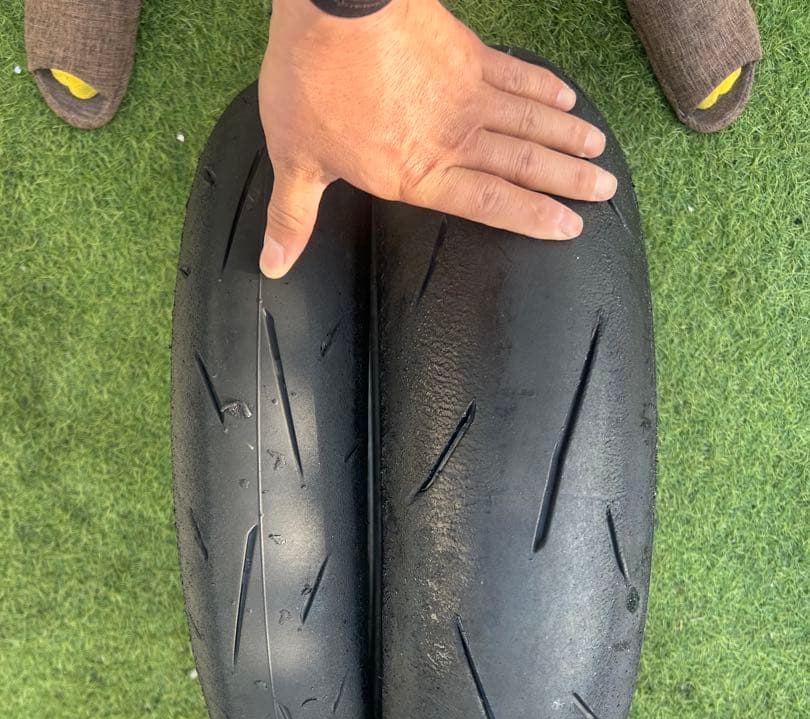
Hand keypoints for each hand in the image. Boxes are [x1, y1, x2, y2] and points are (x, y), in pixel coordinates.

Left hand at [258, 0, 616, 277]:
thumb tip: (273, 266)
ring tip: (601, 151)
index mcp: (418, 172)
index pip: (490, 202)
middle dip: (567, 179)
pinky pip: (515, 73)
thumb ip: (294, 215)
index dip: (532, 217)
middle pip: (523, 162)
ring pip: (529, 119)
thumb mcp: (295, 157)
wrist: (336, 1)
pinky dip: (543, 85)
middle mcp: (454, 137)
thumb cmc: (313, 82)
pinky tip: (565, 95)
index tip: (570, 227)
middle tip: (605, 188)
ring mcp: (465, 91)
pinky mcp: (466, 50)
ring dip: (567, 136)